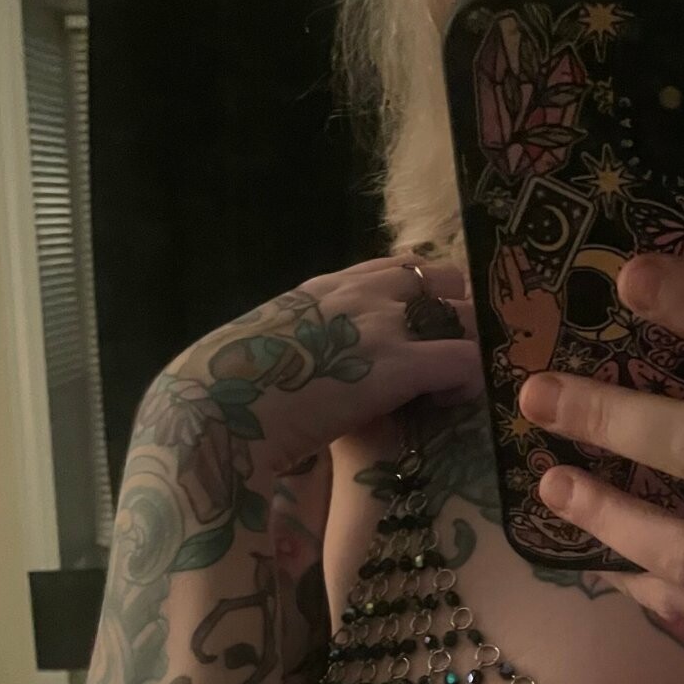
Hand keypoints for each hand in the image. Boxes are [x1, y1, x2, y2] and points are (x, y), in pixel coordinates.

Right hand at [141, 254, 481, 478]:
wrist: (210, 414)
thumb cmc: (227, 397)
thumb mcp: (267, 351)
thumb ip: (300, 345)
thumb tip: (305, 368)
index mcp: (325, 289)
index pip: (400, 268)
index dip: (430, 297)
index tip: (436, 331)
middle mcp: (357, 293)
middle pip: (444, 282)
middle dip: (464, 316)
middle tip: (464, 358)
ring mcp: (378, 325)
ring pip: (464, 316)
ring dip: (473, 348)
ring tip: (460, 385)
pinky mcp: (395, 366)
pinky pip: (464, 359)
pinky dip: (469, 382)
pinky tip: (450, 404)